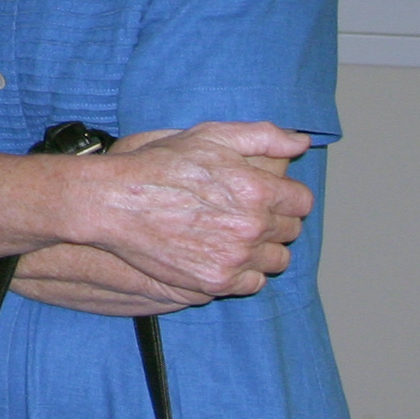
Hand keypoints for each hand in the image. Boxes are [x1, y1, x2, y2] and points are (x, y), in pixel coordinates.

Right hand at [74, 123, 312, 300]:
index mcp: (257, 188)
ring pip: (277, 260)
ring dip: (265, 248)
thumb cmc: (161, 164)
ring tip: (238, 235)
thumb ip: (264, 136)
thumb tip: (301, 142)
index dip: (287, 196)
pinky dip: (246, 272)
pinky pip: (254, 284)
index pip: (302, 201)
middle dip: (276, 220)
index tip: (270, 195)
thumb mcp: (210, 135)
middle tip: (248, 212)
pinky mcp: (217, 281)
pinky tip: (226, 255)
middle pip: (291, 231)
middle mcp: (252, 226)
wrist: (117, 202)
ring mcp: (235, 258)